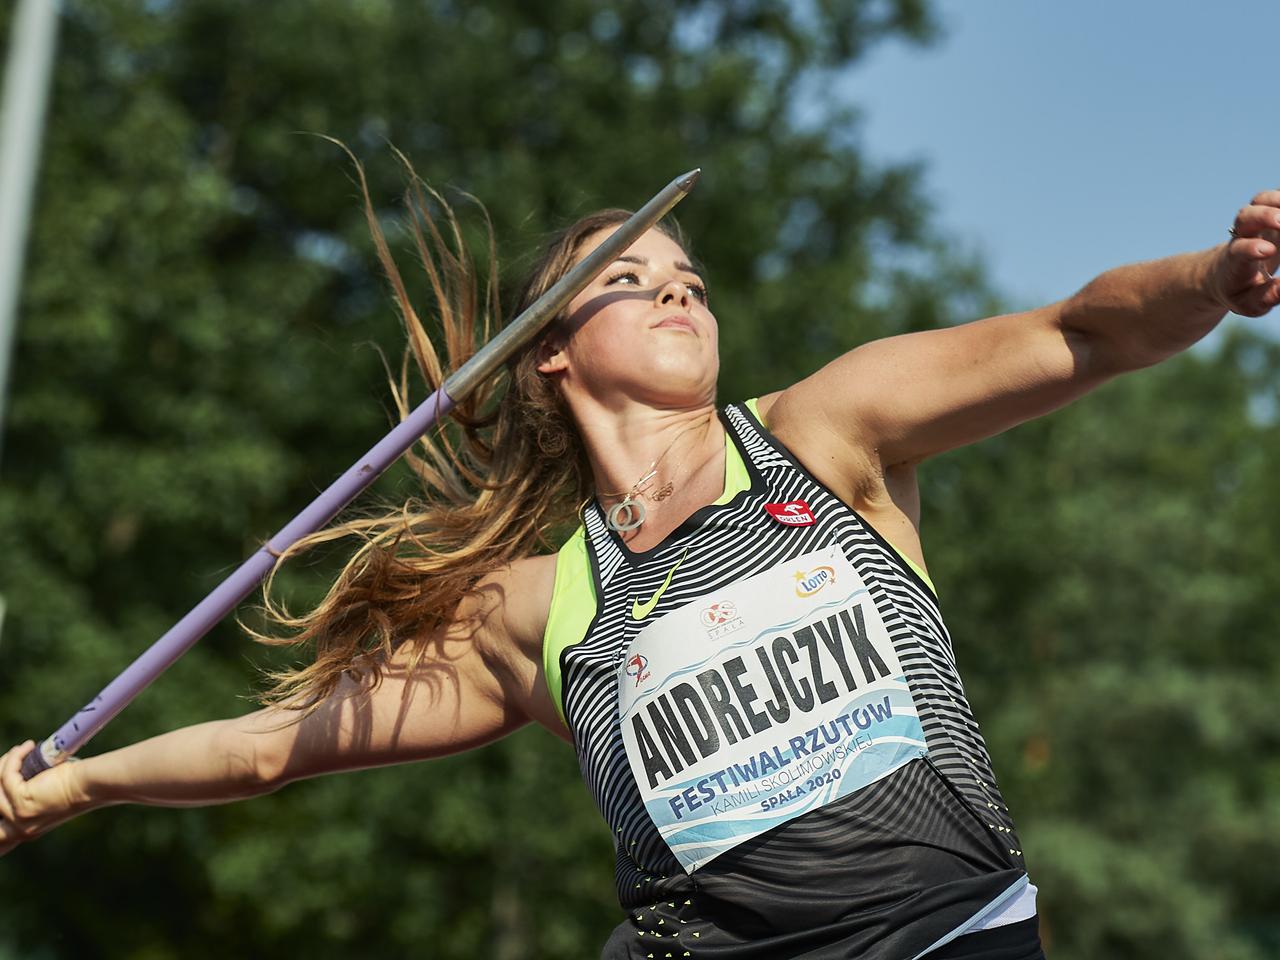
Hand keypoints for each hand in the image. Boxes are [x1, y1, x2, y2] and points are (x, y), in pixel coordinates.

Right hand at [0, 741, 85, 854]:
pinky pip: (7, 775)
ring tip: (20, 751)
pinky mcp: (22, 801)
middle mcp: (19, 831)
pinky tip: (27, 747)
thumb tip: (2, 780)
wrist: (91, 785)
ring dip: (5, 764)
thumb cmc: (74, 786)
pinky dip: (14, 758)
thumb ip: (24, 798)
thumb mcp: (44, 798)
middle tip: (5, 765)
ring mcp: (18, 818)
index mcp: (24, 833)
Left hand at [1212, 191, 1279, 316]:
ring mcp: (1254, 221)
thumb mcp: (1249, 303)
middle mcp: (1241, 236)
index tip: (1267, 251)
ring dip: (1277, 199)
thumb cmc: (1240, 289)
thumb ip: (1267, 297)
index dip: (1252, 248)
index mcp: (1234, 261)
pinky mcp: (1268, 211)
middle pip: (1245, 217)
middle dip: (1263, 216)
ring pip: (1260, 200)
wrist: (1225, 272)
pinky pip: (1274, 196)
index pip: (1239, 250)